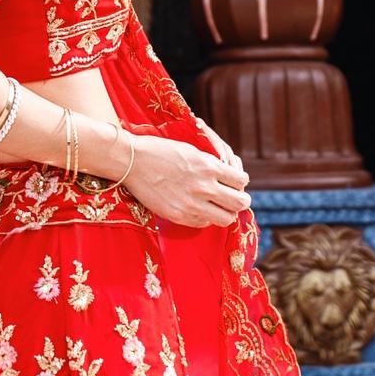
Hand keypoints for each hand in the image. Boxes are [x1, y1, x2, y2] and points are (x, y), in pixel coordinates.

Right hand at [120, 132, 249, 229]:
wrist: (132, 162)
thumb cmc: (161, 151)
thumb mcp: (192, 151)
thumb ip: (212, 165)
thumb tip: (228, 177)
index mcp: (209, 166)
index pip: (242, 181)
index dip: (240, 183)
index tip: (235, 184)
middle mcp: (204, 187)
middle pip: (240, 203)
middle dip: (240, 201)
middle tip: (234, 199)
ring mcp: (192, 204)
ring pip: (226, 219)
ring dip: (225, 213)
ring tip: (218, 208)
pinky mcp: (179, 216)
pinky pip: (204, 224)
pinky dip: (205, 218)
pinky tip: (198, 209)